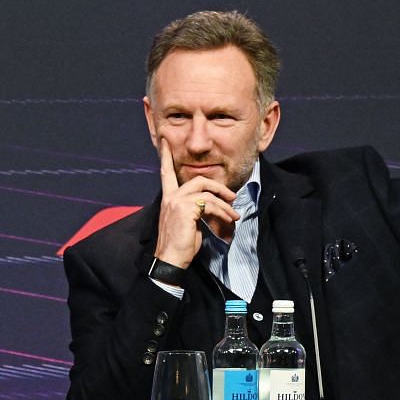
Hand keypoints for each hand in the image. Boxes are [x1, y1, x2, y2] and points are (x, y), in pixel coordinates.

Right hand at [154, 141, 236, 267]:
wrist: (170, 259)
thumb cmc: (179, 244)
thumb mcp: (187, 223)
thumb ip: (195, 210)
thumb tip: (212, 208)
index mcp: (168, 198)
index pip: (166, 173)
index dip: (166, 156)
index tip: (164, 141)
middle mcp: (171, 197)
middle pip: (198, 180)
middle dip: (219, 187)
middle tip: (232, 197)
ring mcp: (177, 201)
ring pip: (207, 192)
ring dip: (225, 205)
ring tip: (234, 216)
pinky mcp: (186, 209)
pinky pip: (210, 204)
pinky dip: (223, 212)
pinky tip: (228, 221)